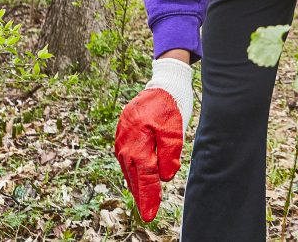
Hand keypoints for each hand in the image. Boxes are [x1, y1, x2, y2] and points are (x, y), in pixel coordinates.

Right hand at [114, 58, 192, 220]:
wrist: (163, 82)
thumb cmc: (170, 104)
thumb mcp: (174, 129)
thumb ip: (169, 153)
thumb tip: (165, 177)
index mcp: (138, 141)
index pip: (145, 176)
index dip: (149, 196)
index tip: (151, 215)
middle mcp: (126, 142)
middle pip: (134, 175)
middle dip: (142, 195)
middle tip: (148, 214)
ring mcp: (122, 137)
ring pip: (129, 167)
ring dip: (136, 183)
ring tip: (143, 199)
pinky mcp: (124, 132)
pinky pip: (126, 156)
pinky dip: (133, 169)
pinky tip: (138, 176)